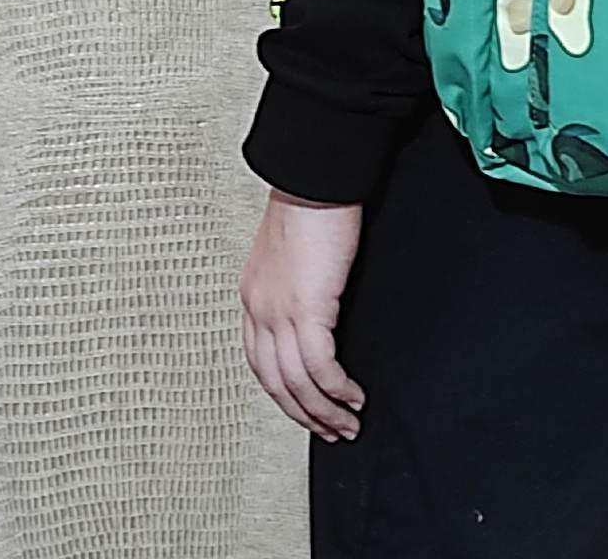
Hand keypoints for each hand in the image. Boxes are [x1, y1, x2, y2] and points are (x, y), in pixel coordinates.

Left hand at [240, 188, 366, 440]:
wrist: (315, 176)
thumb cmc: (312, 203)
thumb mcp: (295, 253)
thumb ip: (300, 285)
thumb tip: (321, 309)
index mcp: (253, 295)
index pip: (260, 361)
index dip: (283, 392)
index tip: (307, 407)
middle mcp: (259, 309)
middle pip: (275, 382)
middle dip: (304, 414)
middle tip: (331, 430)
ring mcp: (279, 311)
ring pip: (297, 383)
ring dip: (324, 411)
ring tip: (348, 423)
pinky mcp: (308, 308)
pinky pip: (320, 366)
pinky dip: (337, 389)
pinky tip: (353, 396)